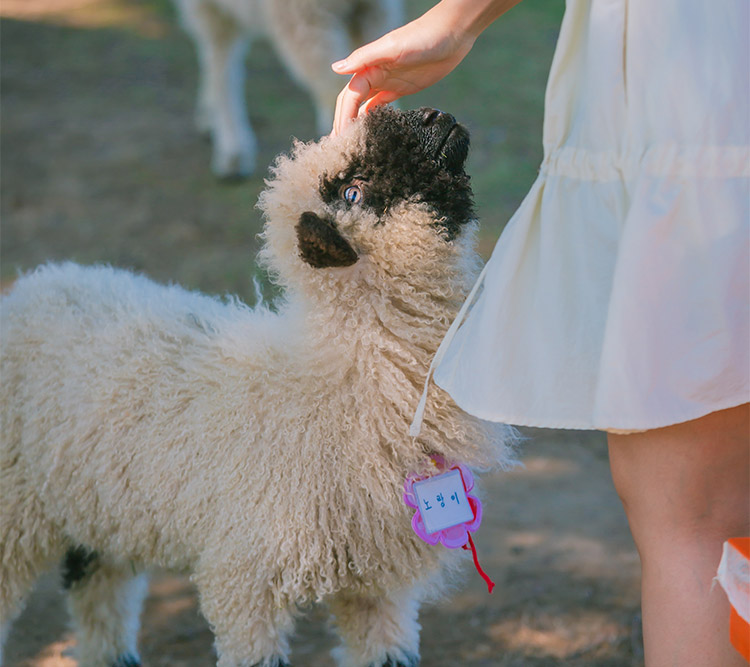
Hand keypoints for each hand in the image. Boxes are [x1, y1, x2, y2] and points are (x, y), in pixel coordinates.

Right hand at [330, 3, 476, 134]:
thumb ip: (364, 58)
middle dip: (343, 123)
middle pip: (352, 103)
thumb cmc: (422, 36)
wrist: (451, 34)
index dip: (344, 117)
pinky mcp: (400, 88)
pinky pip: (381, 105)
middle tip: (338, 147)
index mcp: (368, 67)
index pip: (350, 97)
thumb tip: (336, 69)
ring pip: (363, 106)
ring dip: (354, 122)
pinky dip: (373, 117)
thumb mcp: (392, 47)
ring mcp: (387, 83)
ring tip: (348, 143)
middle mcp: (374, 75)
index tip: (342, 138)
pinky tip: (369, 131)